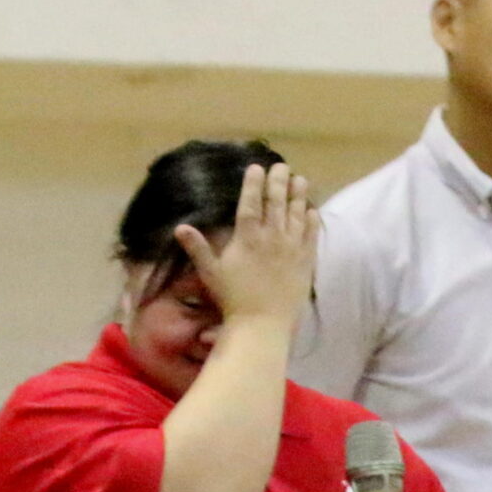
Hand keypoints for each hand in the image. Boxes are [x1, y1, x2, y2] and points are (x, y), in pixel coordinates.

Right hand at [173, 162, 317, 329]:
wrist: (263, 324)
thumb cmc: (234, 299)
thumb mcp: (211, 272)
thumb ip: (198, 248)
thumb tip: (180, 227)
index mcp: (247, 237)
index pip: (251, 202)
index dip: (254, 183)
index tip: (257, 166)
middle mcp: (271, 238)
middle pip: (276, 203)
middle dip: (279, 181)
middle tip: (282, 166)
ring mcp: (291, 250)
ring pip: (297, 215)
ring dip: (298, 196)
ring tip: (301, 179)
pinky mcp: (305, 264)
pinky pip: (311, 237)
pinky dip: (312, 222)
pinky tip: (312, 211)